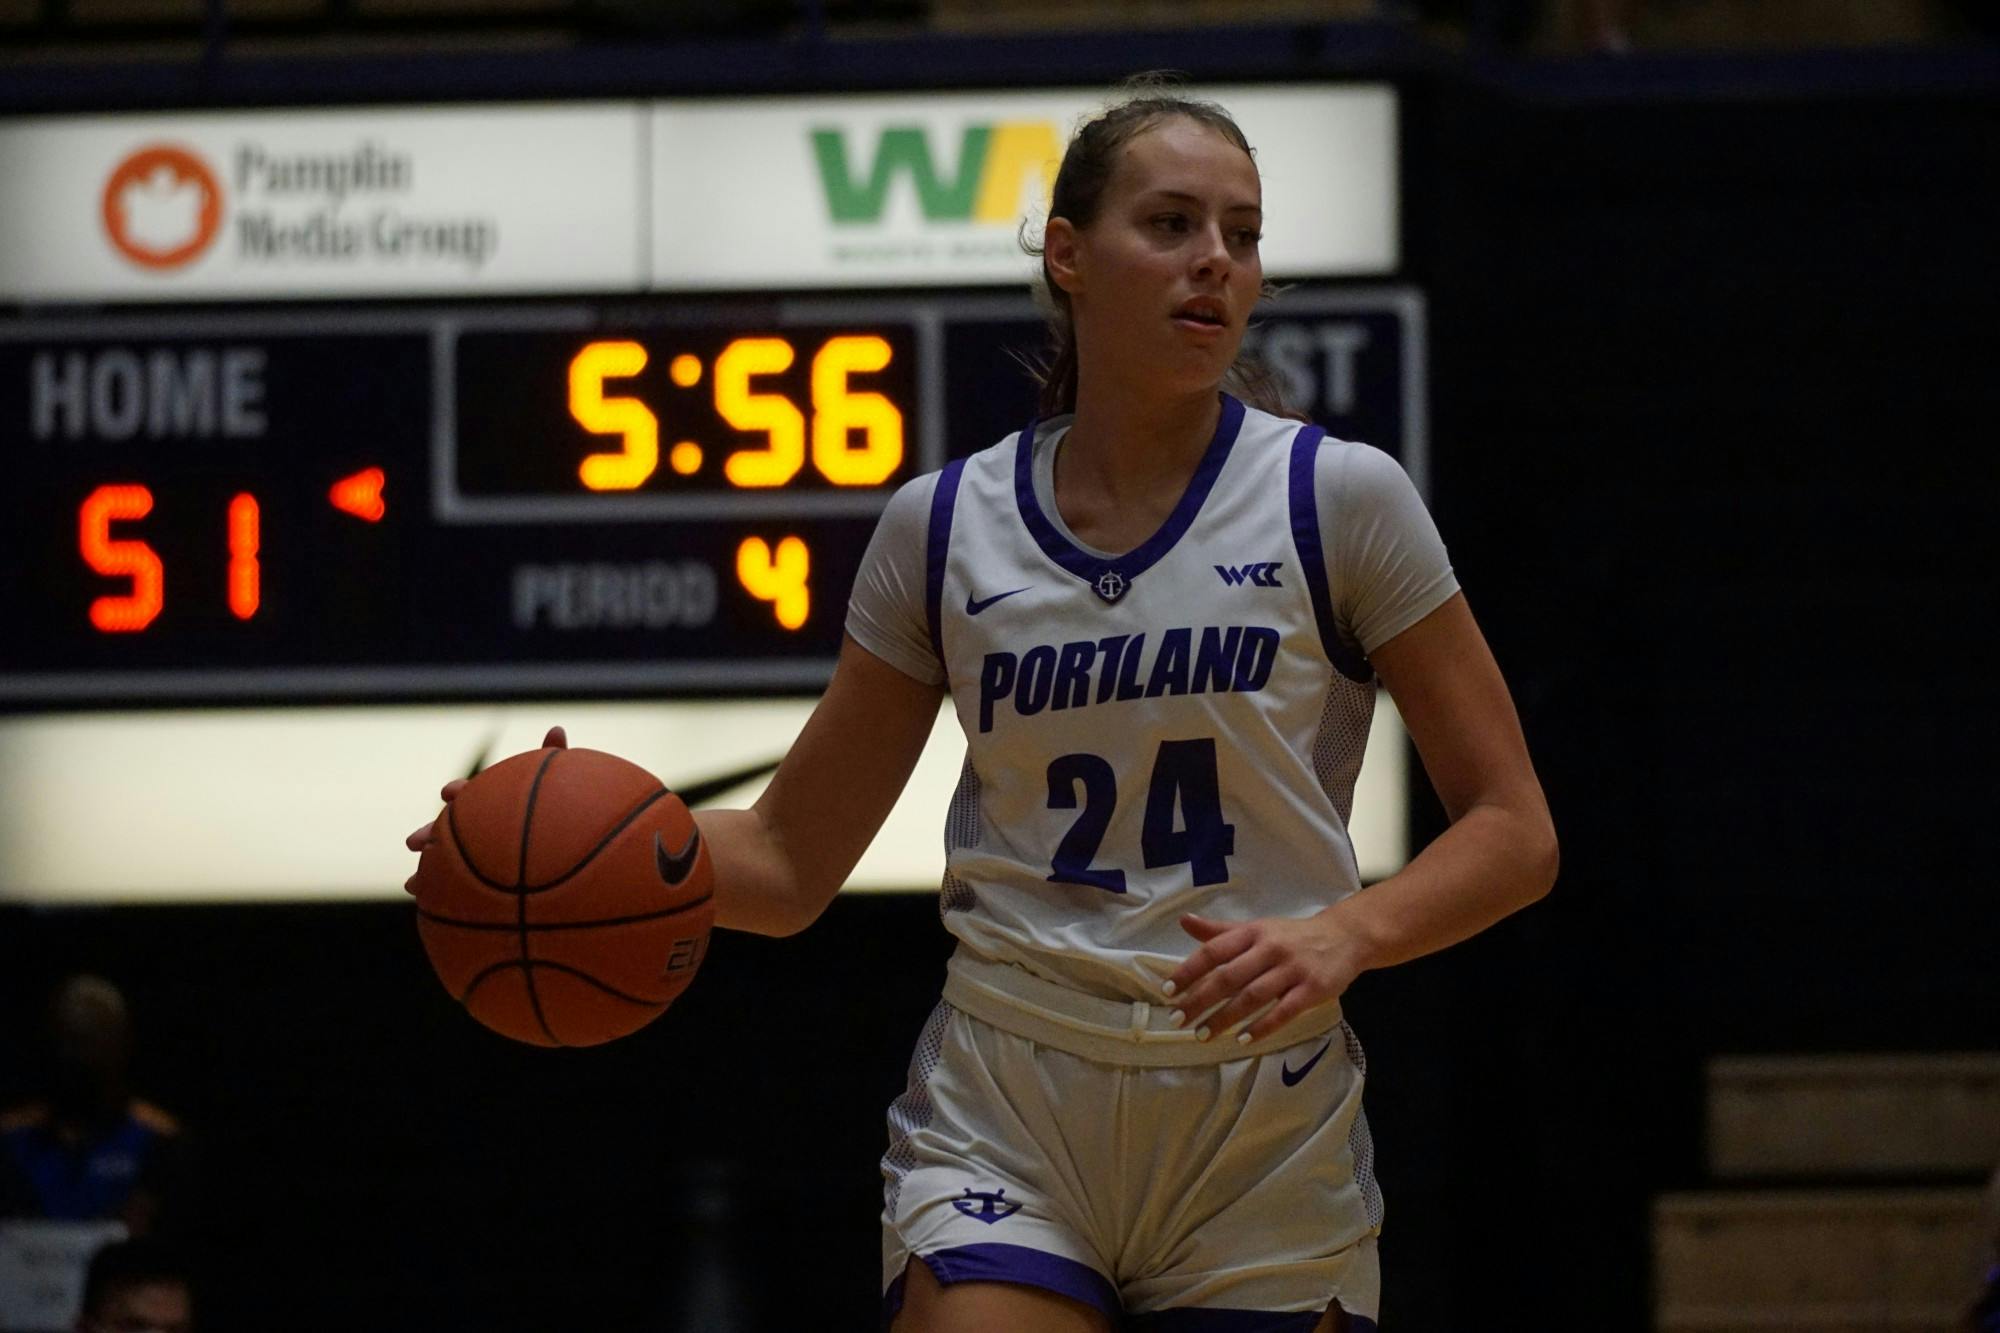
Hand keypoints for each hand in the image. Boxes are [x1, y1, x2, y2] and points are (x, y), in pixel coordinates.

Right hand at [403, 727, 566, 887]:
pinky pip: (458, 884)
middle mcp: (480, 824)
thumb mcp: (560, 782)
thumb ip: (554, 757)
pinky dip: (441, 892)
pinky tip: (428, 904)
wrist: (570, 846)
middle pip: (450, 827)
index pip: (471, 792)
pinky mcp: (483, 874)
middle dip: (430, 833)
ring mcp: (479, 850)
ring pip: (447, 859)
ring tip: (414, 883)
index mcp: (492, 799)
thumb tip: (557, 727)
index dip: (460, 792)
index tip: (449, 793)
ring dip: (429, 869)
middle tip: (412, 842)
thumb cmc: (563, 806)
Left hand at [1162, 910, 1365, 1043]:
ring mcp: (1292, 970)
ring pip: (1252, 996)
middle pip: (1228, 977)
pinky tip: (1243, 1039)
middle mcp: (1269, 949)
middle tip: (1179, 1019)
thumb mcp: (1257, 928)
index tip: (1168, 990)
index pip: (1214, 951)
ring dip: (1225, 1018)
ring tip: (1203, 1034)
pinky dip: (1262, 1026)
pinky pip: (1283, 1011)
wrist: (1344, 936)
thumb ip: (1220, 931)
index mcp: (1252, 933)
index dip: (1189, 971)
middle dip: (1200, 1000)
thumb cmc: (1291, 936)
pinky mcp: (1312, 989)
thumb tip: (1184, 922)